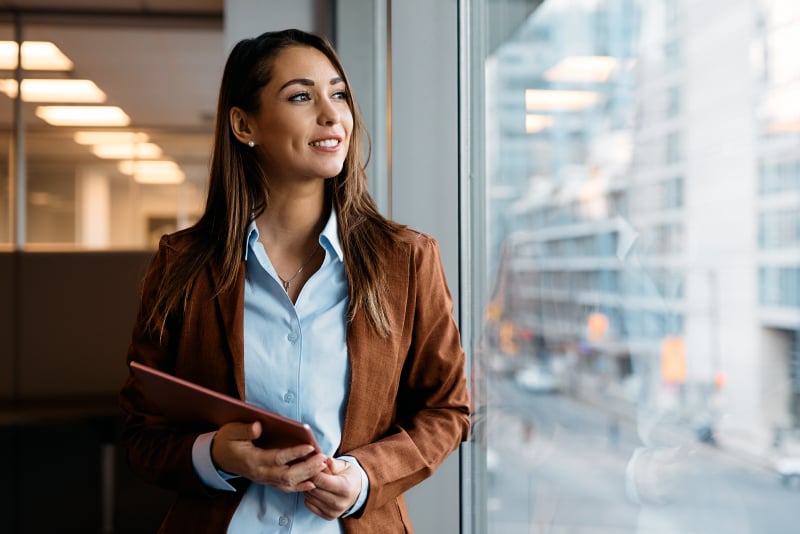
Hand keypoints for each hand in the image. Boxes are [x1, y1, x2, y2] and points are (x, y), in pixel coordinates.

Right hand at [211, 421, 326, 491]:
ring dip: (307, 476)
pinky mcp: (267, 480)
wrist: (217, 457)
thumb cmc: (227, 441)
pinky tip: (312, 482)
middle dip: (307, 468)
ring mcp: (264, 479)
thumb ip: (246, 430)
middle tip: (322, 458)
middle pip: (287, 475)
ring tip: (322, 466)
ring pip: (288, 483)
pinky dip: (299, 486)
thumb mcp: (232, 431)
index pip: (278, 458)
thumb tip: (259, 426)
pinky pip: (285, 487)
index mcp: (252, 460)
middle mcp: (260, 473)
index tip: (310, 447)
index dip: (295, 453)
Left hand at [304, 457, 362, 519]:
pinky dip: (309, 496)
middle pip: (313, 489)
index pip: (320, 480)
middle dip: (309, 479)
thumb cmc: (349, 476)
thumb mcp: (345, 465)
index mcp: (345, 488)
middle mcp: (339, 503)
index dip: (313, 470)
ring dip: (307, 487)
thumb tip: (325, 459)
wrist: (357, 491)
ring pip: (309, 497)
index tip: (312, 465)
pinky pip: (309, 504)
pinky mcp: (328, 516)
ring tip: (314, 480)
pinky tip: (315, 489)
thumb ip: (334, 463)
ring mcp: (333, 512)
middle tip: (311, 471)